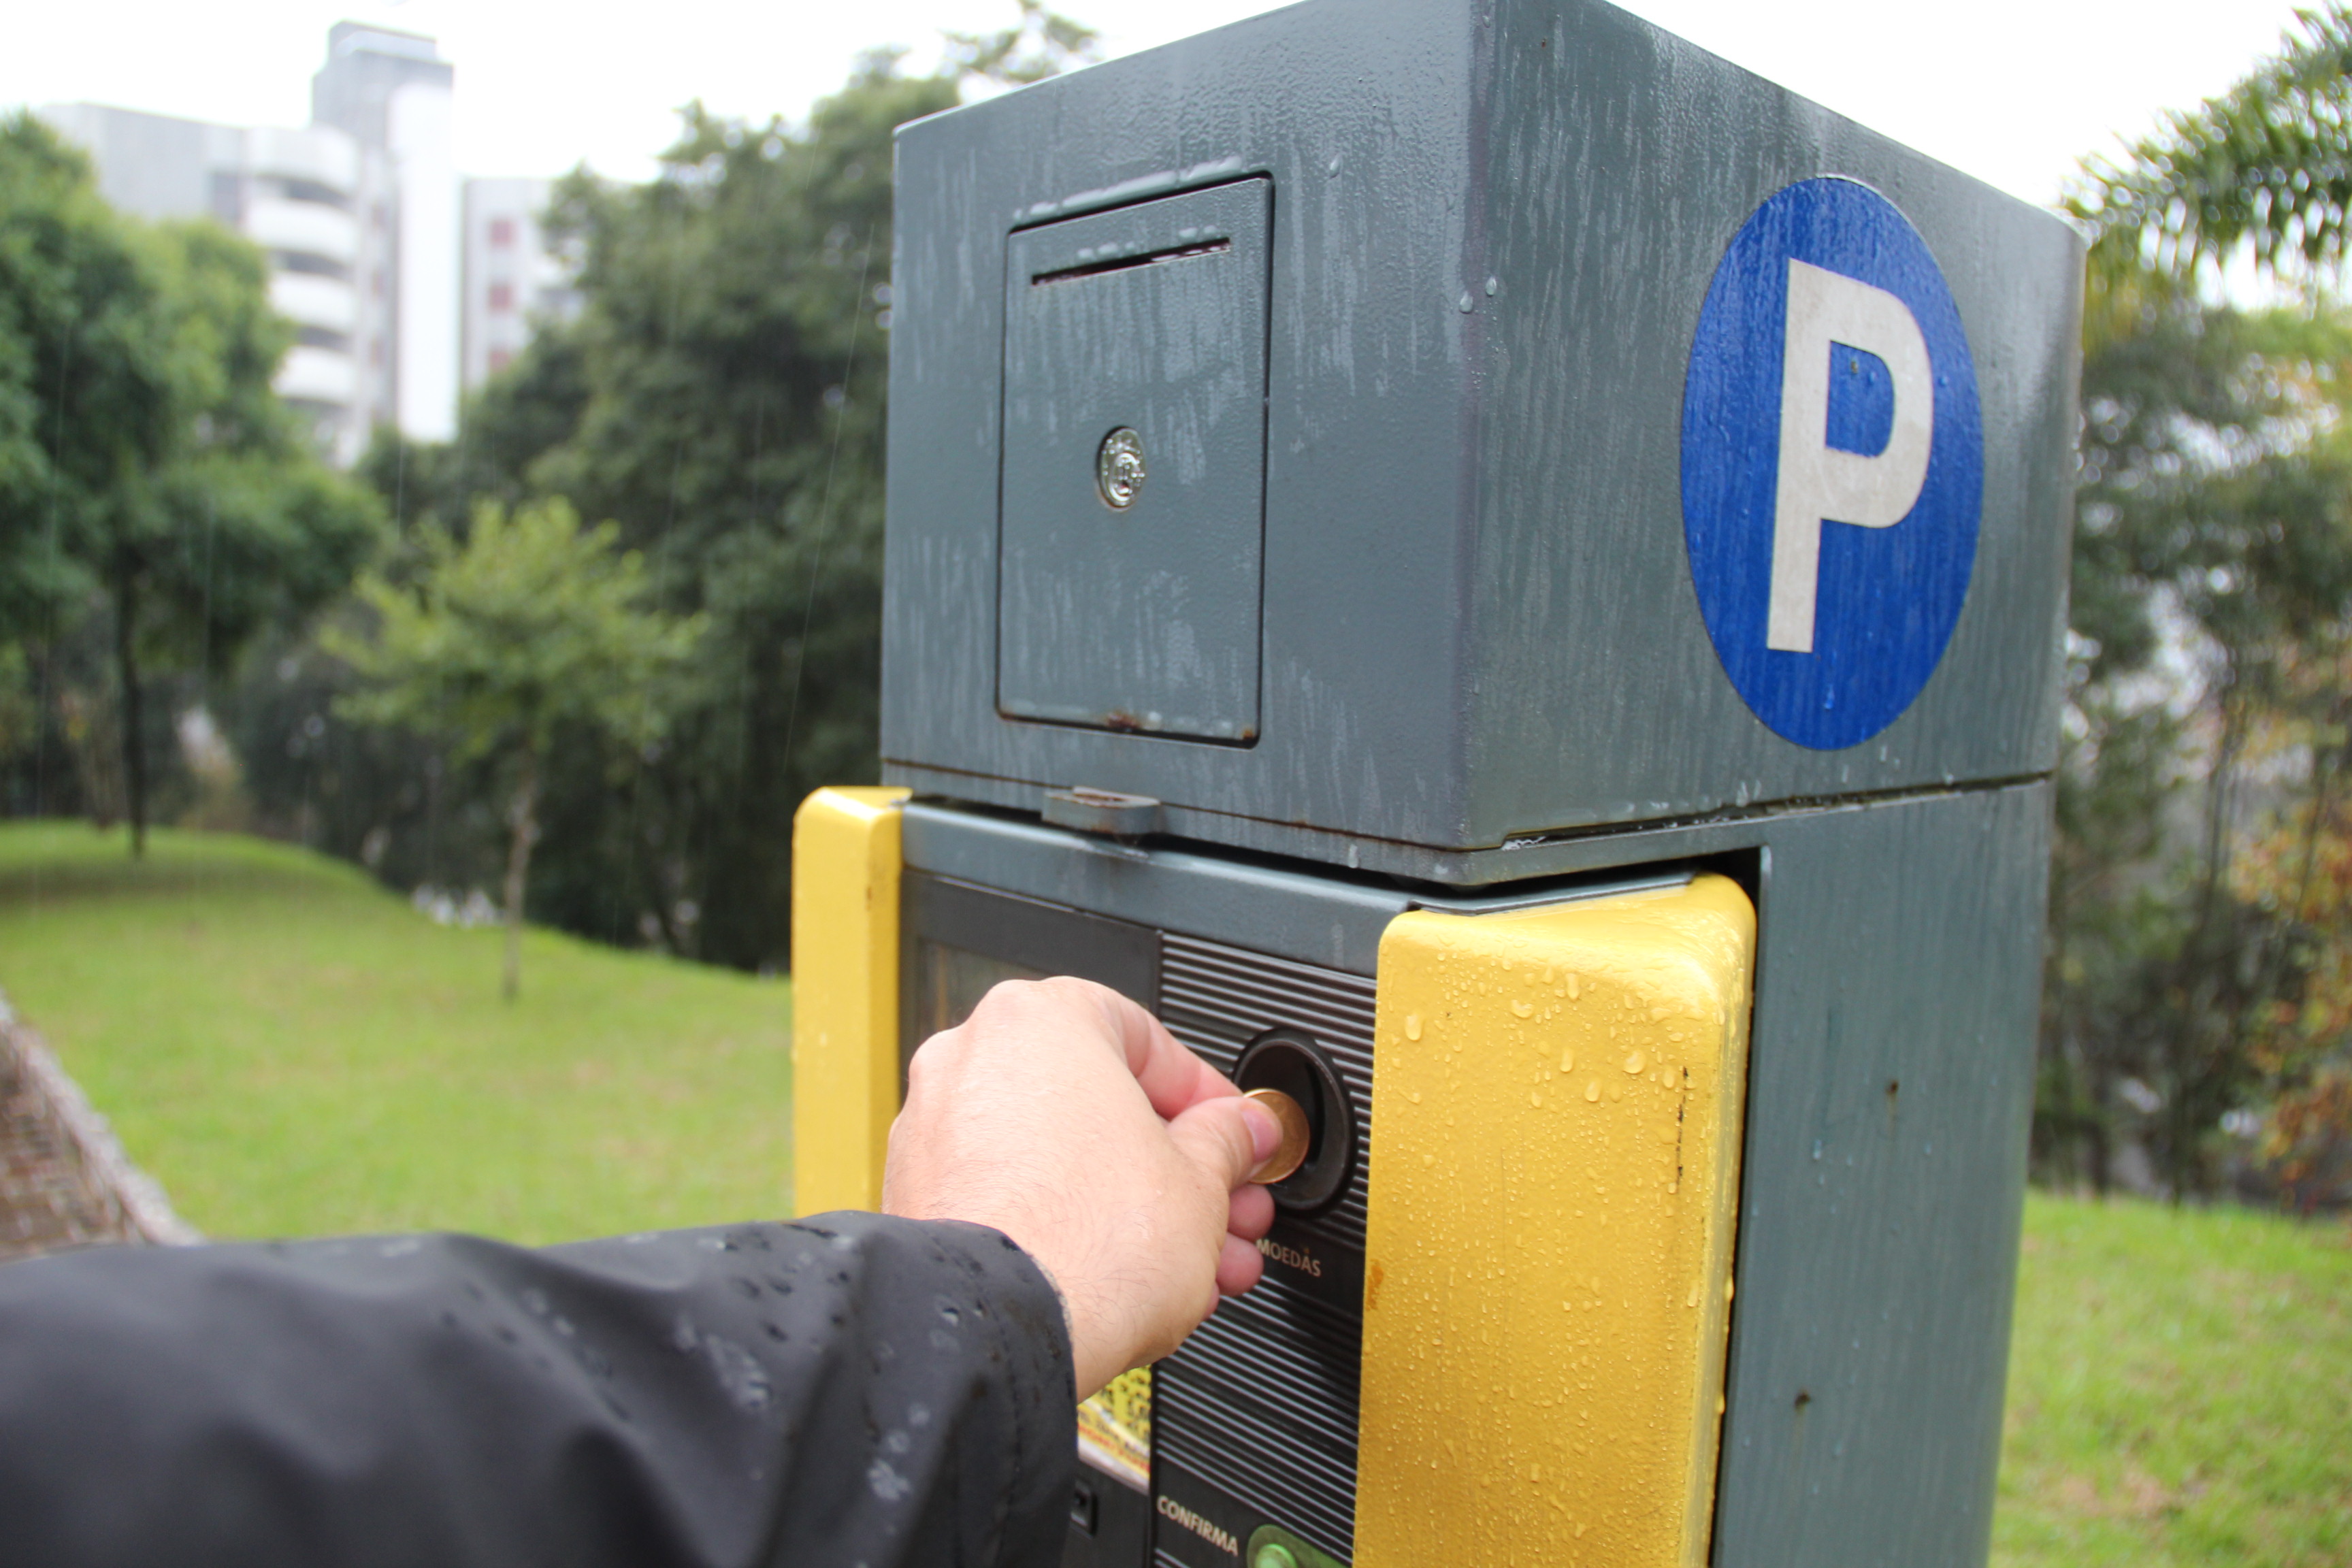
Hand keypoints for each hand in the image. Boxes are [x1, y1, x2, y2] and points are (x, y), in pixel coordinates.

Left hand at [881, 977, 1280, 1399]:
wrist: (999, 1334)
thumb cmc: (1082, 1248)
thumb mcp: (1201, 1183)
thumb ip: (1228, 1140)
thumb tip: (1239, 1131)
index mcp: (1040, 1019)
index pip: (1152, 1041)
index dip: (1212, 1102)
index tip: (1238, 1137)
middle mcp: (974, 1059)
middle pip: (1105, 1107)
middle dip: (1180, 1169)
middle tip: (1223, 1205)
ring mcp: (936, 1130)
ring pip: (1062, 1158)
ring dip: (1135, 1206)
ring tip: (1191, 1261)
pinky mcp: (919, 1198)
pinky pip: (1015, 1197)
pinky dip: (1069, 1226)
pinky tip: (1125, 1276)